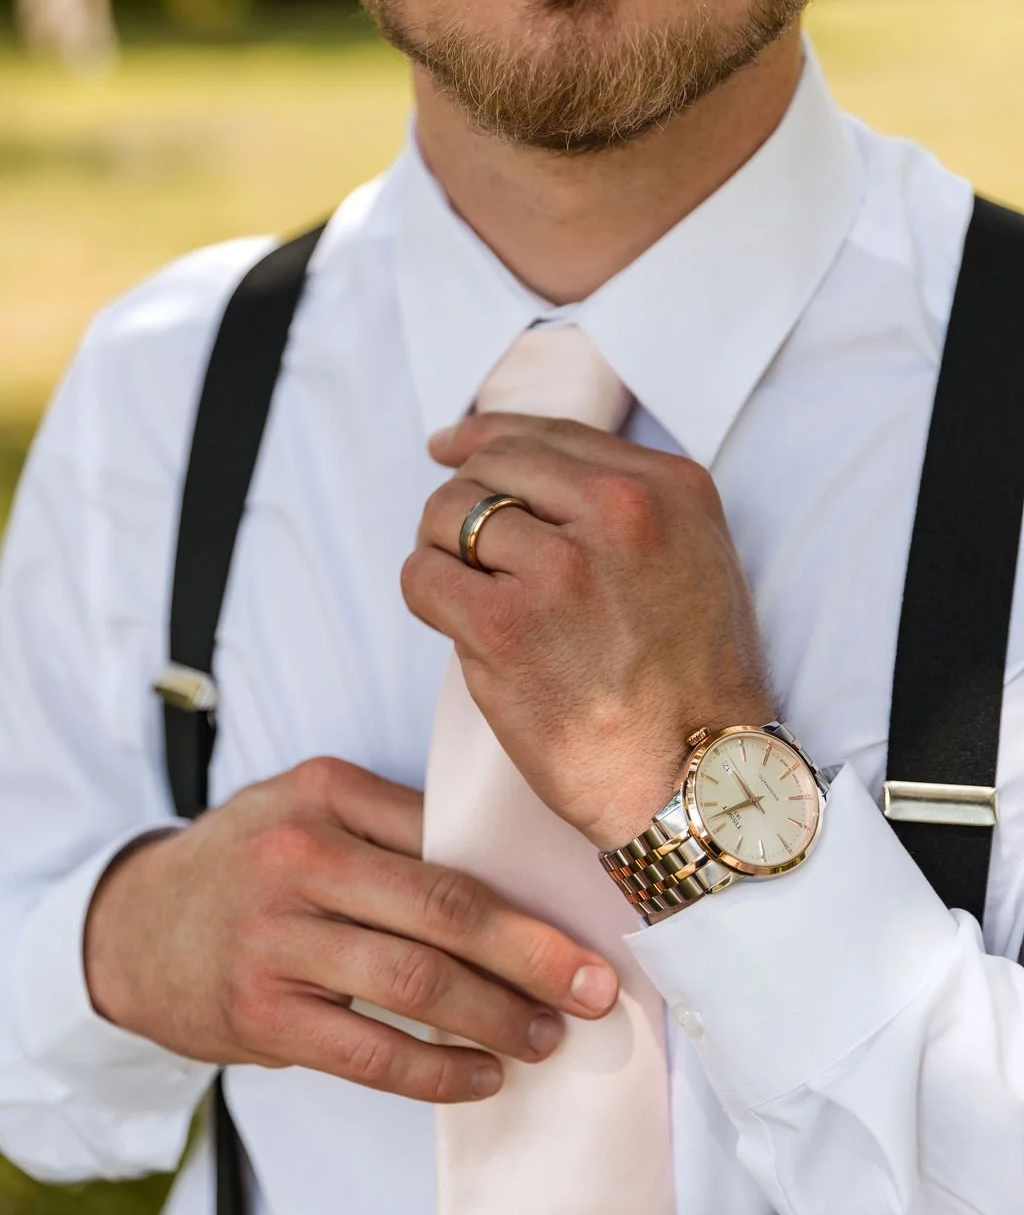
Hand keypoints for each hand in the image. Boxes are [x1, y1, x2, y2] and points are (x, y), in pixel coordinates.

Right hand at [83, 757, 618, 1103]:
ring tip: (550, 1034)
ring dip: (497, 1016)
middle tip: (597, 987)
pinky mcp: (261, 1013)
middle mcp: (299, 857)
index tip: (588, 914)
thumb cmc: (247, 861)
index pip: (448, 837)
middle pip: (445, 909)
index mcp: (325, 791)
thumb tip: (515, 876)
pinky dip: (437, 1071)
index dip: (525, 883)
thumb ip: (394, 826)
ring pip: (415, 983)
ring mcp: (276, 938)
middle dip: (534, 954)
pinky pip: (368, 1051)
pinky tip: (484, 1075)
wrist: (134, 925)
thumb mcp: (308, 808)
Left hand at [403, 414, 774, 849]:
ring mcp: (561, 568)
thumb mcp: (695, 558)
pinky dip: (427, 595)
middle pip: (491, 464)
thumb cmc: (693, 684)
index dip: (485, 436)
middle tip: (464, 549)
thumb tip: (524, 470)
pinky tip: (457, 624)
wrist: (698, 782)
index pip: (547, 432)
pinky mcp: (507, 627)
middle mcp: (618, 513)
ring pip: (448, 513)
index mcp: (667, 488)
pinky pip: (424, 576)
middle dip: (464, 502)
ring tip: (469, 595)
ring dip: (444, 552)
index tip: (451, 446)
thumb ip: (625, 505)